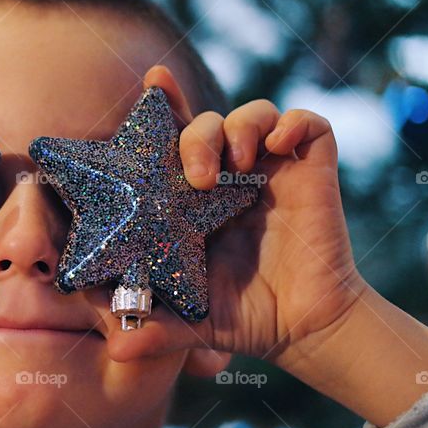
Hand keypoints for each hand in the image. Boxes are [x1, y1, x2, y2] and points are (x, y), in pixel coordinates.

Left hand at [109, 93, 369, 367]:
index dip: (161, 106)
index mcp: (189, 197)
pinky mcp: (311, 169)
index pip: (170, 139)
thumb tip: (116, 346)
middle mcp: (227, 175)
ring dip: (241, 125)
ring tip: (240, 161)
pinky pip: (308, 123)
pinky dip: (294, 123)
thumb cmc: (239, 314)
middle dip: (196, 134)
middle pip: (205, 124)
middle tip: (197, 175)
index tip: (153, 81)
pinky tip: (281, 145)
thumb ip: (153, 328)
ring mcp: (271, 168)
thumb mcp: (188, 321)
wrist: (303, 328)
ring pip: (252, 113)